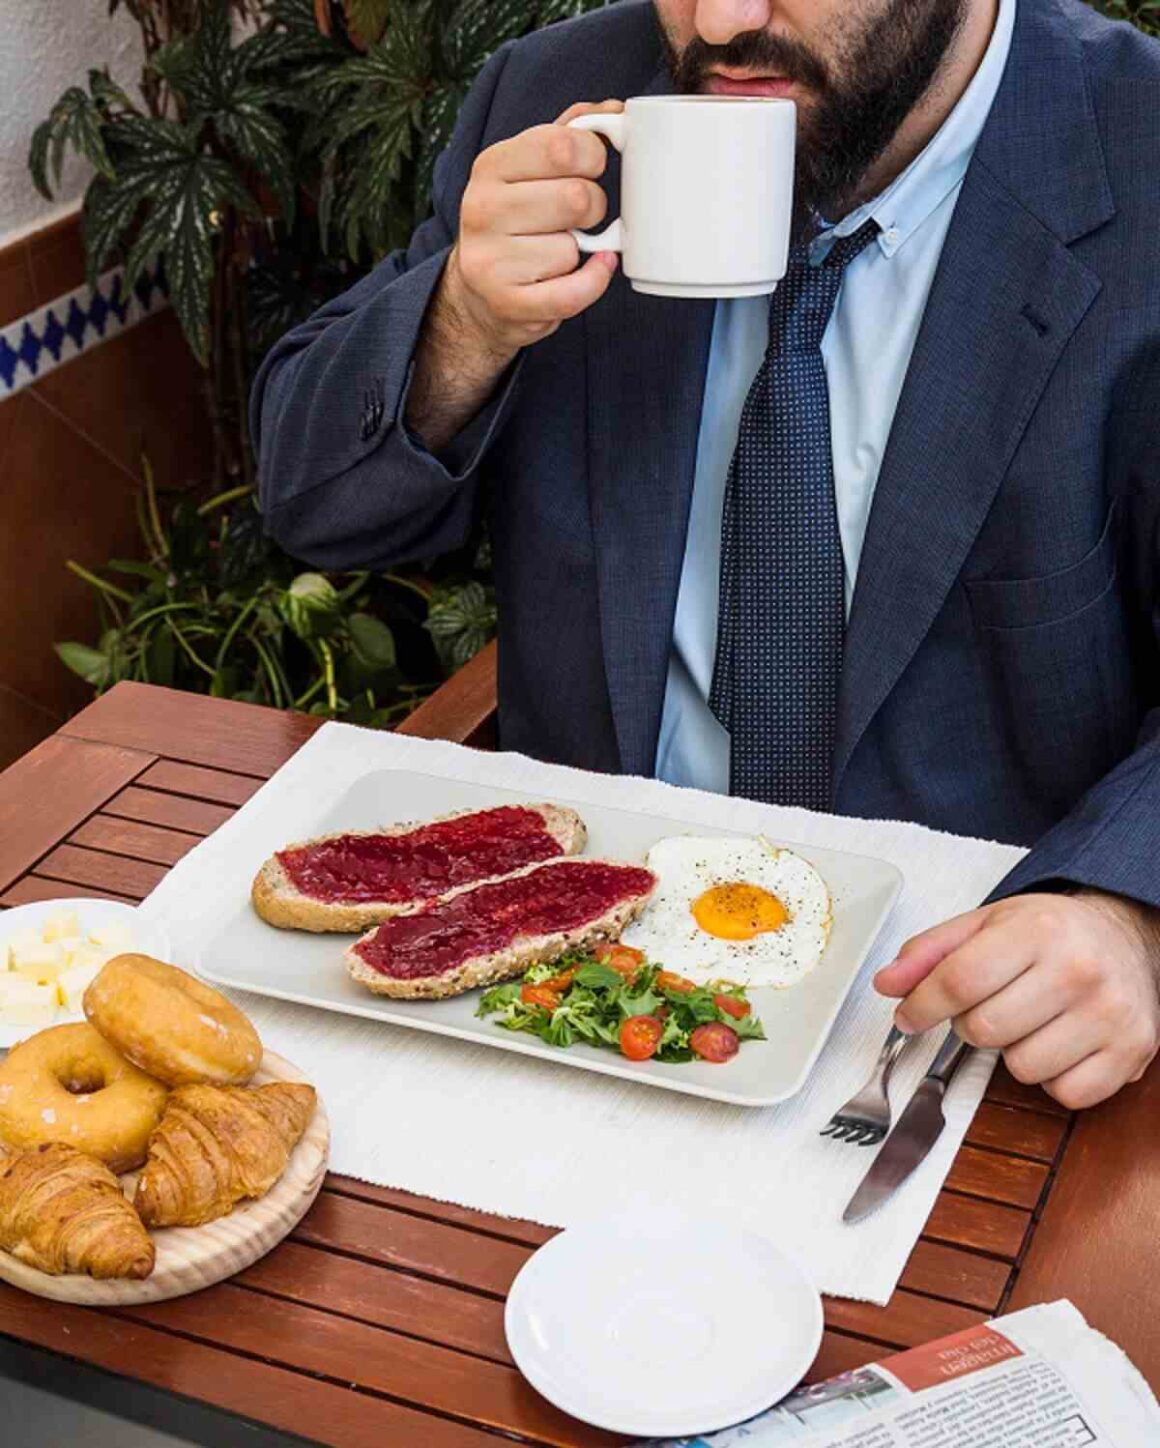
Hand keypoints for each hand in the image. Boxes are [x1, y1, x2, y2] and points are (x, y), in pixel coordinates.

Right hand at [407, 100, 622, 450]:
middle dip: (593, 209)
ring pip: (574, 250)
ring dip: (581, 253)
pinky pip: (574, 293)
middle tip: (579, 217)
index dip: (593, 155)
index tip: (591, 168)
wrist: (479, 292)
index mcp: (491, 165)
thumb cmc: (517, 220)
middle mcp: (482, 209)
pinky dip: (593, 283)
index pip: (562, 144)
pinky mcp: (507, 303)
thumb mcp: (530, 167)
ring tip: (559, 250)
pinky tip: (589, 271)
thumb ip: (571, 132)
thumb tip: (615, 111)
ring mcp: (490, 260)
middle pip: (576, 198)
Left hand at [874, 891, 1159, 1108]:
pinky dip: (1052, 1077)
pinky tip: (1059, 1043)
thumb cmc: (1049, 932)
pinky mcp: (1132, 1051)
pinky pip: (1064, 1093)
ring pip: (1021, 1068)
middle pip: (984, 1029)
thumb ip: (929, 952)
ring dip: (1012, 1052)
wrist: (1124, 937)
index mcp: (1037, 930)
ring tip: (1030, 1019)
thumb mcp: (985, 923)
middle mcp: (1079, 969)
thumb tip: (887, 985)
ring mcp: (1110, 1014)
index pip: (959, 981)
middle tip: (989, 1004)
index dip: (922, 1006)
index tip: (909, 1016)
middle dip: (971, 1024)